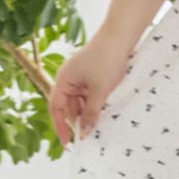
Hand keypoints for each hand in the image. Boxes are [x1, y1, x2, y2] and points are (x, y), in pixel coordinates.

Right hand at [48, 31, 134, 145]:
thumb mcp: (100, 91)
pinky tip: (105, 110)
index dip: (61, 126)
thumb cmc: (107, 59)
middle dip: (79, 120)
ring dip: (89, 112)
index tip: (68, 143)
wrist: (122, 35)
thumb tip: (84, 133)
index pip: (57, 108)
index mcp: (64, 80)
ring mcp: (81, 76)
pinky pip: (90, 94)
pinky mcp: (93, 74)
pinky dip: (96, 103)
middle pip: (69, 106)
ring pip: (82, 101)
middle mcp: (69, 78)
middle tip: (89, 136)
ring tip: (100, 124)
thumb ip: (91, 113)